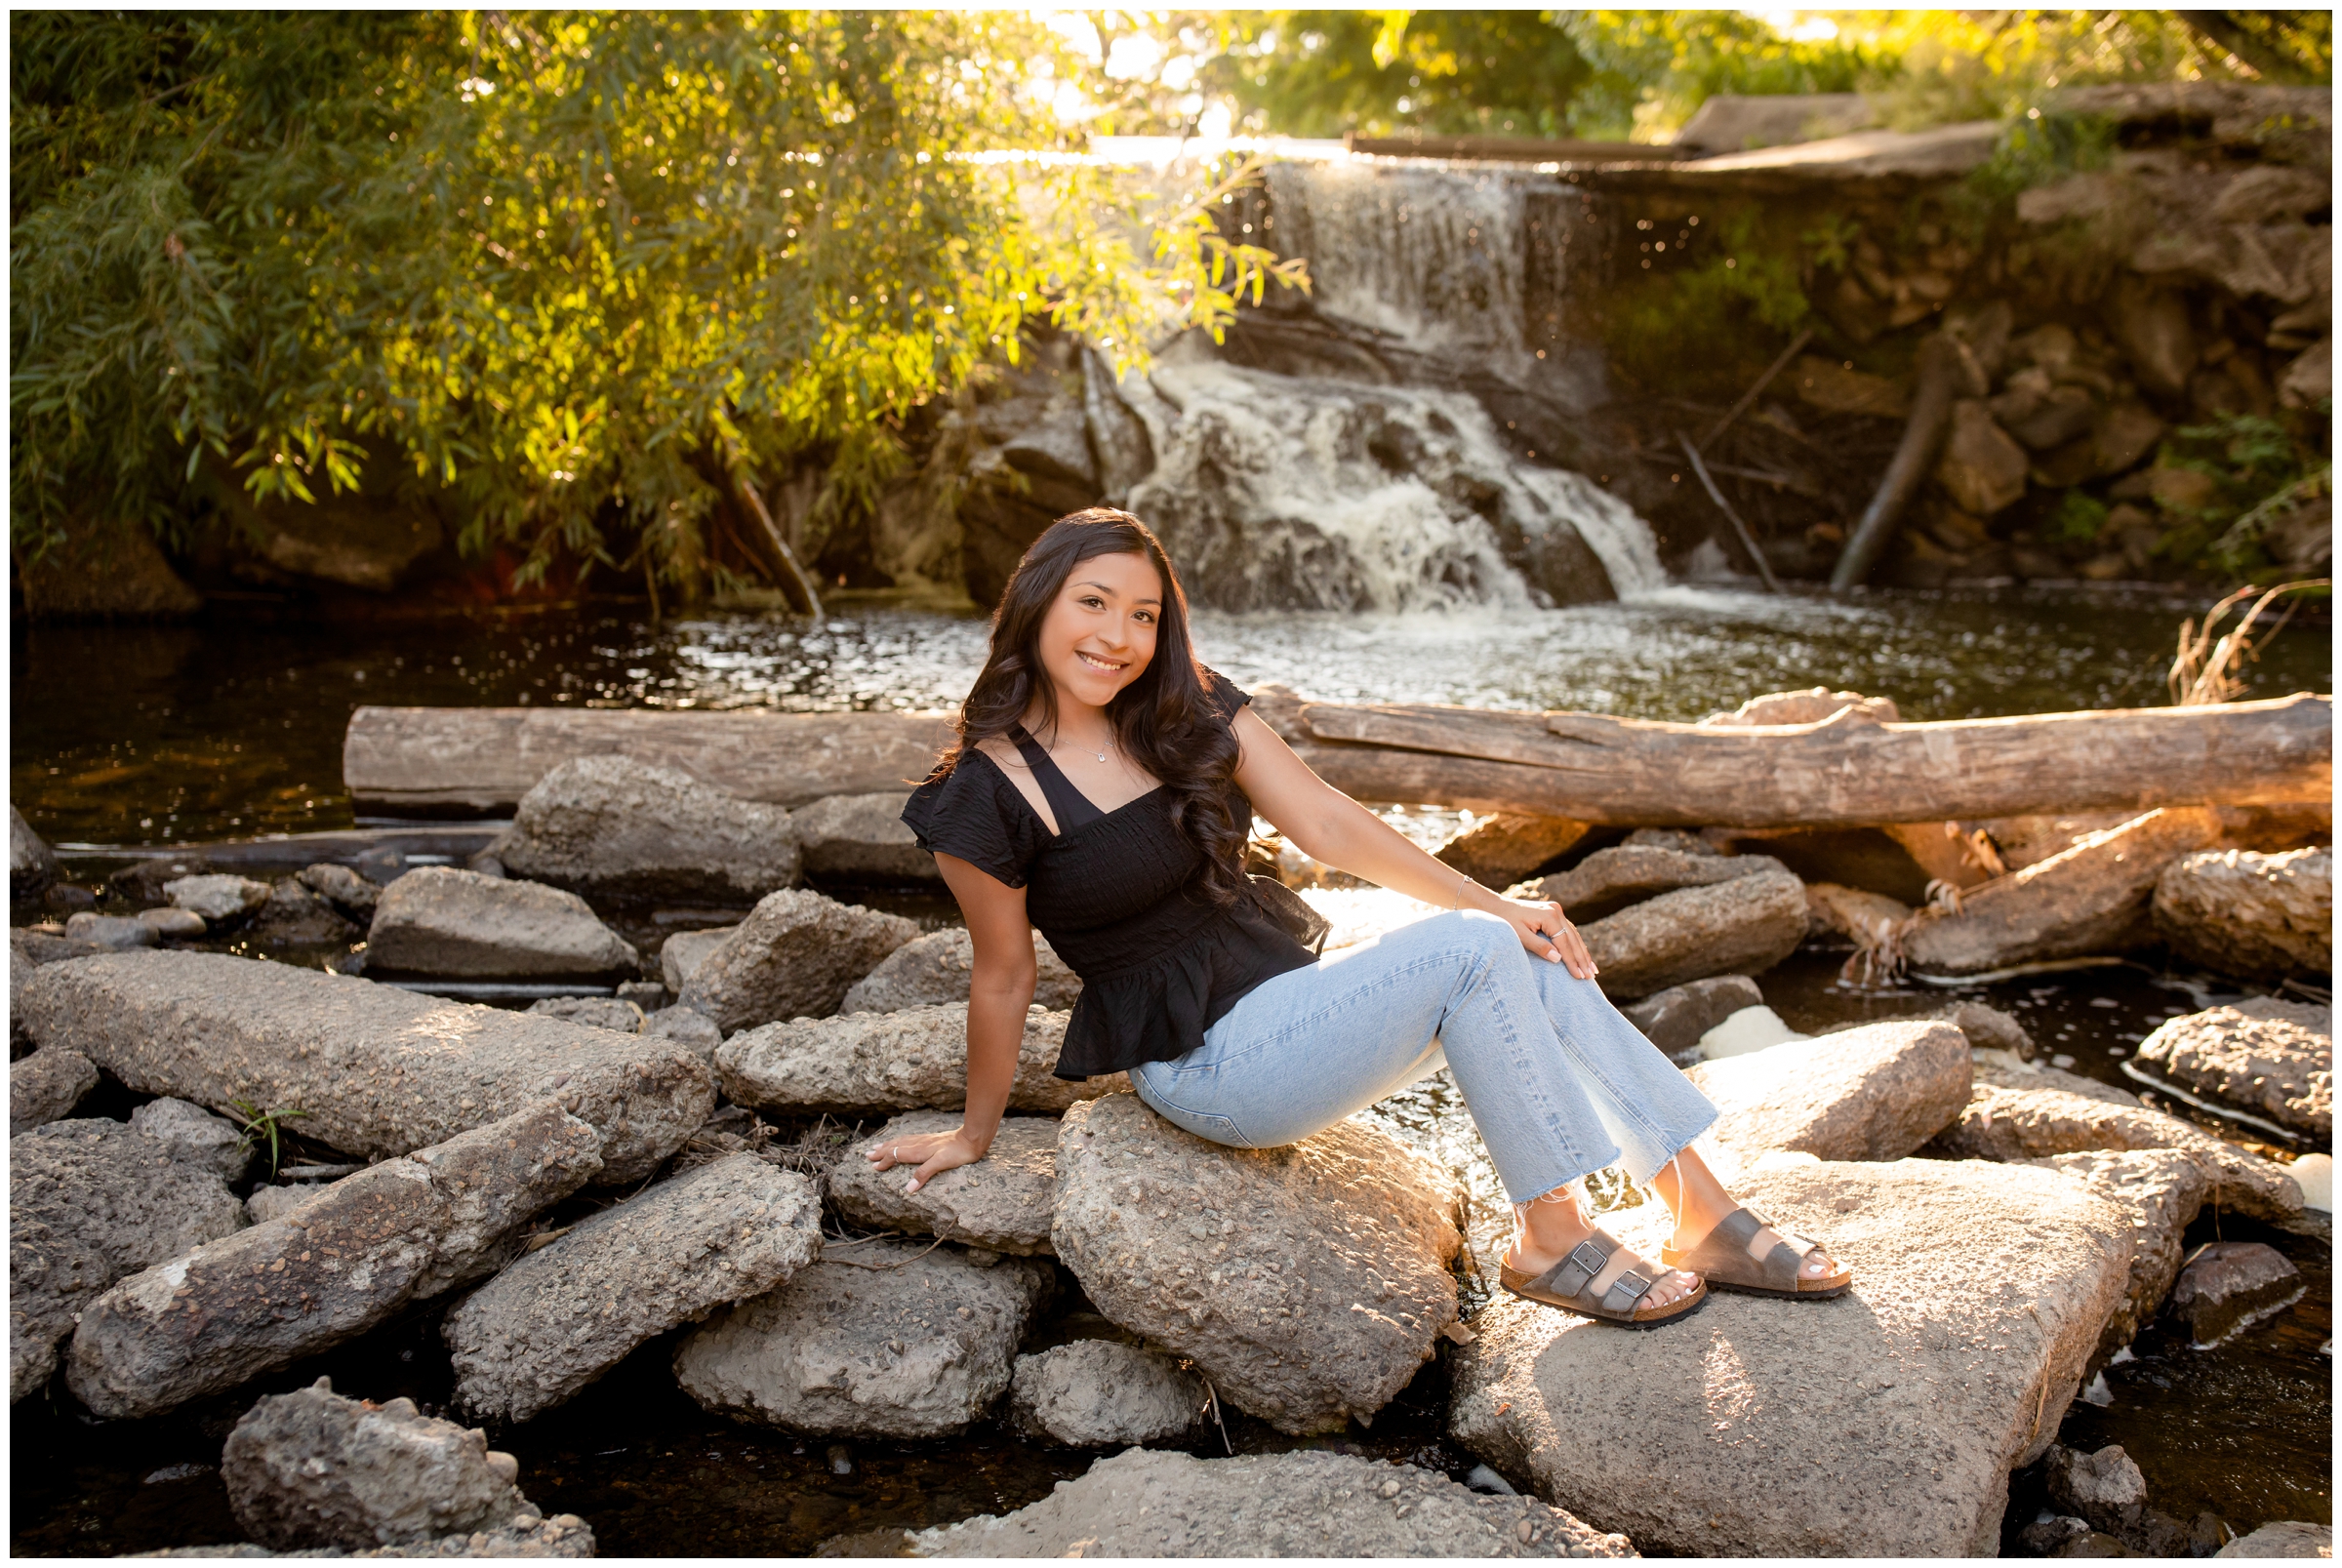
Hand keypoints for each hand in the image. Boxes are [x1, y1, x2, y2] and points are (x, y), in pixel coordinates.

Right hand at [863, 1127, 986, 1192]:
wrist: (972, 1138)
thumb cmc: (958, 1152)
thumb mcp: (941, 1164)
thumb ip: (924, 1174)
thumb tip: (908, 1189)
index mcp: (919, 1151)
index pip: (896, 1155)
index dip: (885, 1161)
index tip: (874, 1167)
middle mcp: (919, 1144)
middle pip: (896, 1147)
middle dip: (881, 1151)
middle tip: (868, 1154)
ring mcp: (925, 1140)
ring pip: (901, 1141)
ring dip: (888, 1145)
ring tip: (878, 1146)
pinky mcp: (931, 1139)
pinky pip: (909, 1139)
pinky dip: (900, 1141)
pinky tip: (901, 1142)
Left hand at [1497, 896, 1597, 980]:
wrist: (1496, 907)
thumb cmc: (1505, 922)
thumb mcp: (1519, 936)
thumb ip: (1539, 947)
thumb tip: (1559, 959)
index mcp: (1549, 915)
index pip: (1565, 943)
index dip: (1572, 961)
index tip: (1579, 976)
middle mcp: (1556, 911)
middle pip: (1573, 939)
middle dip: (1582, 959)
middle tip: (1590, 976)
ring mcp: (1556, 911)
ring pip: (1574, 935)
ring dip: (1583, 953)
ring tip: (1593, 970)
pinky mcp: (1554, 913)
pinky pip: (1569, 931)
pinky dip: (1576, 945)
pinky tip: (1582, 956)